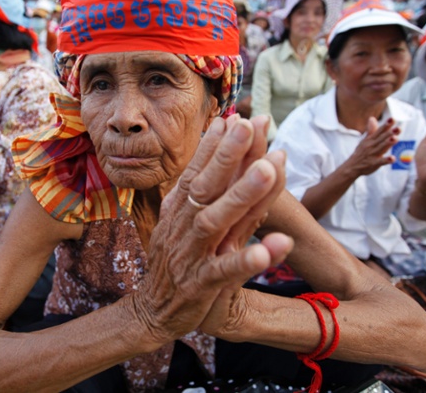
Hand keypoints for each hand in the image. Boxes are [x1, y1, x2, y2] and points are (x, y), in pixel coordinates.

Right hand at [131, 116, 291, 348]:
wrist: (155, 309)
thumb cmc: (178, 257)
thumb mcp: (188, 221)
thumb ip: (211, 191)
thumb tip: (229, 153)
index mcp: (180, 209)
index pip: (198, 170)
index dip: (216, 144)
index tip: (238, 117)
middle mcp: (183, 225)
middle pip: (206, 186)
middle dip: (228, 154)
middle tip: (251, 124)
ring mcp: (190, 254)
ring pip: (215, 221)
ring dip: (241, 195)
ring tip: (268, 170)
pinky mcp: (199, 285)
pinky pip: (223, 272)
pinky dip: (245, 259)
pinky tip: (271, 247)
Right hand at [343, 117, 399, 177]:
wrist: (352, 166)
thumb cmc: (361, 152)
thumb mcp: (365, 140)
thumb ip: (371, 130)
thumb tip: (372, 118)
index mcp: (370, 140)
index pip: (379, 131)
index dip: (386, 125)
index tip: (393, 119)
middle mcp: (371, 146)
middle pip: (381, 138)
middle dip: (389, 133)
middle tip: (398, 128)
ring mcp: (372, 154)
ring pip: (381, 148)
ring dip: (388, 143)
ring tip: (396, 138)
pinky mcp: (373, 163)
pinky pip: (380, 162)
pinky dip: (386, 160)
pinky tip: (393, 158)